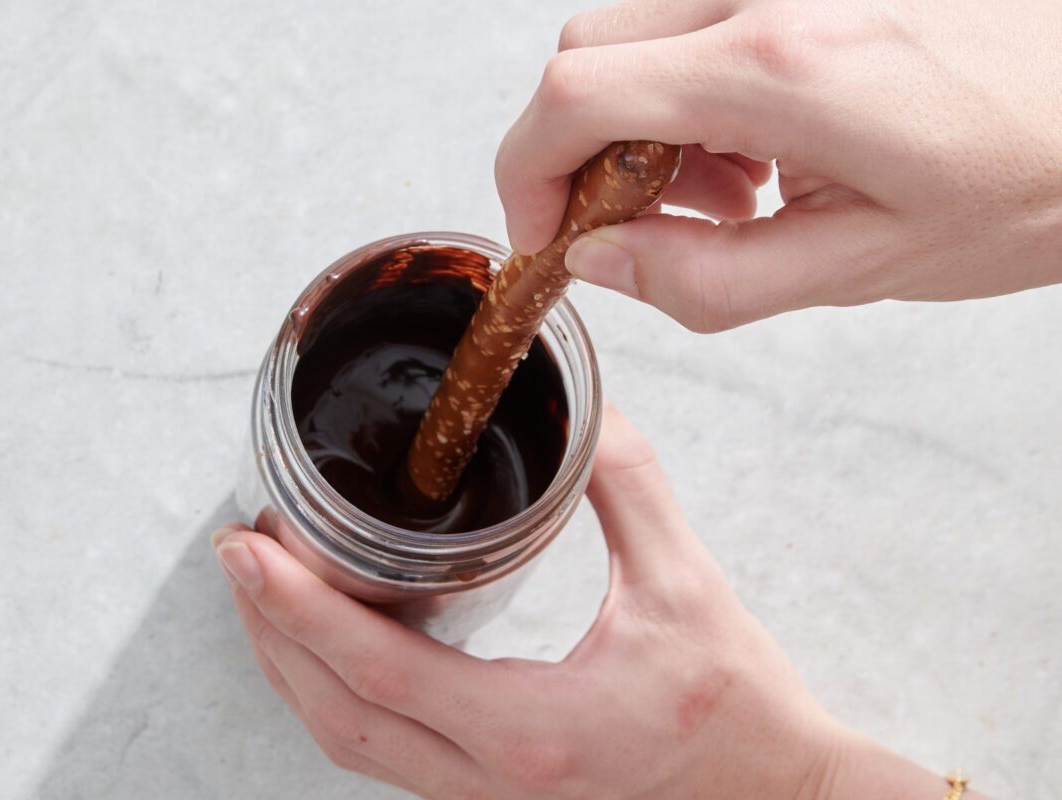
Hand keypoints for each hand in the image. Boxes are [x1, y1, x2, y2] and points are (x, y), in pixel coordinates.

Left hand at [212, 405, 956, 798]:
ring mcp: (486, 799)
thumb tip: (580, 406)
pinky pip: (385, 752)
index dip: (298, 609)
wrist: (779, 798)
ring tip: (266, 593)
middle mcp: (493, 779)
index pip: (380, 672)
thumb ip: (624, 484)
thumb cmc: (739, 707)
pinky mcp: (492, 794)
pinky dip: (339, 696)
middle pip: (337, 717)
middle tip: (238, 554)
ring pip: (352, 745)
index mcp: (533, 729)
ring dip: (295, 669)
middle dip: (271, 634)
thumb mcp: (686, 583)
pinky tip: (334, 644)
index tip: (247, 550)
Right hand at [495, 0, 1061, 331]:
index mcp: (778, 69)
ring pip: (637, 34)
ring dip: (645, 124)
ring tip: (734, 192)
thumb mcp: (862, 267)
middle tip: (644, 224)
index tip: (546, 235)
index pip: (575, 95)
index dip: (527, 174)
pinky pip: (697, 19)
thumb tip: (598, 262)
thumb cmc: (1026, 180)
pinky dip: (693, 91)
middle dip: (583, 153)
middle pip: (588, 52)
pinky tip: (766, 146)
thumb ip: (708, 277)